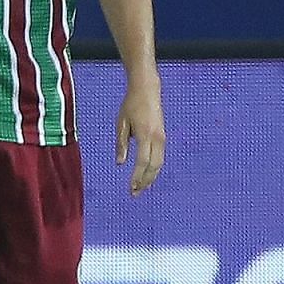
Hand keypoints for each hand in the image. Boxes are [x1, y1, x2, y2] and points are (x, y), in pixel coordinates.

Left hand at [117, 72, 164, 194]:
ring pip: (159, 163)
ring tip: (140, 188)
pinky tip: (146, 174)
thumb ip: (121, 144)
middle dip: (145, 181)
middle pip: (154, 166)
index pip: (142, 162)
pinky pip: (160, 157)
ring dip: (150, 177)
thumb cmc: (131, 105)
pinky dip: (154, 168)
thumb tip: (120, 163)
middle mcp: (157, 138)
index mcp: (146, 135)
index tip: (130, 188)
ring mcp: (162, 138)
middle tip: (134, 193)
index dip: (137, 177)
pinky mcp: (163, 137)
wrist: (148, 90)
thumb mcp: (121, 123)